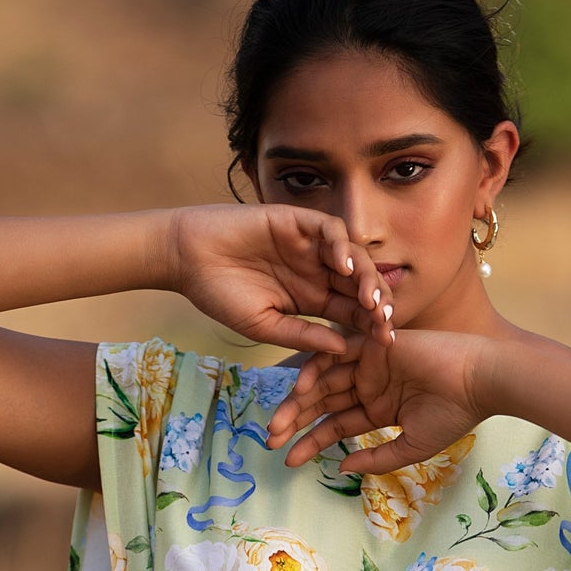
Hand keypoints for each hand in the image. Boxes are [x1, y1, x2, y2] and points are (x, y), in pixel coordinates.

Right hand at [166, 205, 392, 356]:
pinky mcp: (297, 221)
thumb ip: (303, 335)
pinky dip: (341, 245)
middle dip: (377, 304)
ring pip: (354, 257)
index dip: (370, 326)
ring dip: (367, 277)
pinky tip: (343, 265)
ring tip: (370, 299)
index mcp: (312, 299)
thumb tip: (342, 348)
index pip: (352, 312)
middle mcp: (317, 272)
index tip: (383, 343)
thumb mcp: (265, 325)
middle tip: (384, 322)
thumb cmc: (219, 295)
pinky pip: (330, 230)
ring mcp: (309, 246)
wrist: (186, 258)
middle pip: (361, 286)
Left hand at [264, 325, 489, 472]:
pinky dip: (317, 368)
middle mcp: (369, 385)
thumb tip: (341, 469)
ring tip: (280, 423)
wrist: (479, 380)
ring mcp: (368, 364)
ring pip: (323, 380)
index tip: (289, 461)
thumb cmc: (454, 416)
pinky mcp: (371, 343)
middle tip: (272, 440)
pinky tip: (300, 390)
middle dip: (296, 421)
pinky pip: (336, 353)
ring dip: (299, 400)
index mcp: (379, 409)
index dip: (312, 442)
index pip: (336, 426)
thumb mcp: (411, 448)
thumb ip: (376, 458)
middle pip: (323, 403)